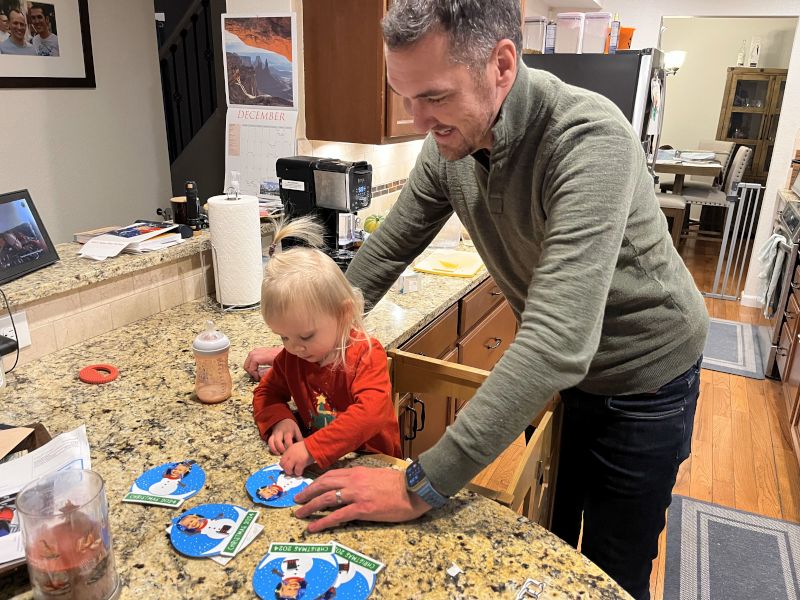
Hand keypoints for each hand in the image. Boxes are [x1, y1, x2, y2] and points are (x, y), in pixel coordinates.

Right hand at [244, 347, 280, 379]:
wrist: (286, 352)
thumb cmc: (282, 359)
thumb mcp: (275, 368)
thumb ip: (265, 372)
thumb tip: (258, 375)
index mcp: (261, 356)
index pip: (250, 366)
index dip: (253, 373)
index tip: (257, 377)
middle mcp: (258, 351)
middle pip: (247, 363)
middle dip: (250, 371)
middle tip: (256, 377)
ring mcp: (257, 350)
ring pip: (248, 361)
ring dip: (250, 368)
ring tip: (257, 373)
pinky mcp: (258, 350)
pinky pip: (250, 358)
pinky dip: (252, 364)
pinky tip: (258, 368)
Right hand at [267, 419, 301, 454]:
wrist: (282, 420)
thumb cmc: (291, 427)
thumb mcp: (297, 430)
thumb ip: (299, 438)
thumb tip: (305, 447)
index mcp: (288, 431)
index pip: (287, 440)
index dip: (289, 447)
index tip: (292, 452)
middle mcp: (280, 432)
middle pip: (278, 441)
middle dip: (281, 449)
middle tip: (285, 454)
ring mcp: (274, 434)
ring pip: (271, 442)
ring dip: (275, 450)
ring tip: (279, 454)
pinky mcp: (271, 436)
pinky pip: (269, 442)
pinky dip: (271, 448)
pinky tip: (276, 453)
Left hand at [280, 441, 313, 475]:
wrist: (314, 445)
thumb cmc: (307, 447)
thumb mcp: (296, 447)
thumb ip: (291, 454)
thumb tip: (289, 462)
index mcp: (288, 451)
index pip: (281, 461)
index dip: (284, 465)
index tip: (288, 466)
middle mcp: (290, 455)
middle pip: (283, 465)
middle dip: (286, 469)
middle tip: (291, 470)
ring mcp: (295, 459)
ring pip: (288, 469)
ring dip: (291, 472)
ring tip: (295, 471)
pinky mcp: (301, 463)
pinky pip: (297, 471)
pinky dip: (298, 473)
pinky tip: (301, 471)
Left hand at [293, 467, 430, 532]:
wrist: (414, 489)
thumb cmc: (400, 483)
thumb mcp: (378, 475)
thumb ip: (364, 479)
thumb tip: (354, 486)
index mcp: (358, 472)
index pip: (331, 475)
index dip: (317, 482)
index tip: (308, 488)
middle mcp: (354, 481)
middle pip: (324, 484)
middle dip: (308, 492)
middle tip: (297, 500)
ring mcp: (356, 495)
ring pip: (326, 499)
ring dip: (310, 506)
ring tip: (299, 514)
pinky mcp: (362, 509)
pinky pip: (337, 516)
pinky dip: (322, 522)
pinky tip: (313, 528)